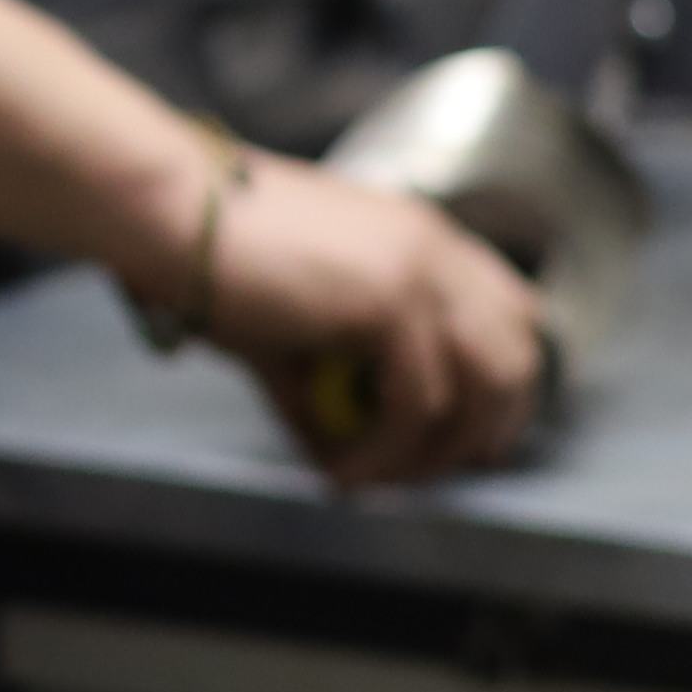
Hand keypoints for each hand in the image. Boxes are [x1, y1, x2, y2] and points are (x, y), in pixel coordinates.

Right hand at [189, 158, 550, 491]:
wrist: (173, 214)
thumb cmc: (215, 258)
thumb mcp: (295, 324)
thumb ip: (332, 380)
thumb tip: (339, 448)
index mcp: (421, 237)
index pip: (513, 311)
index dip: (504, 384)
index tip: (470, 436)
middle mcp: (436, 247)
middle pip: (518, 356)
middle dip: (485, 429)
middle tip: (429, 472)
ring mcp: (420, 270)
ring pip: (482, 388)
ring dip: (435, 451)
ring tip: (377, 477)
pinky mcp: (391, 301)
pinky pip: (417, 406)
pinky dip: (386, 453)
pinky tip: (341, 468)